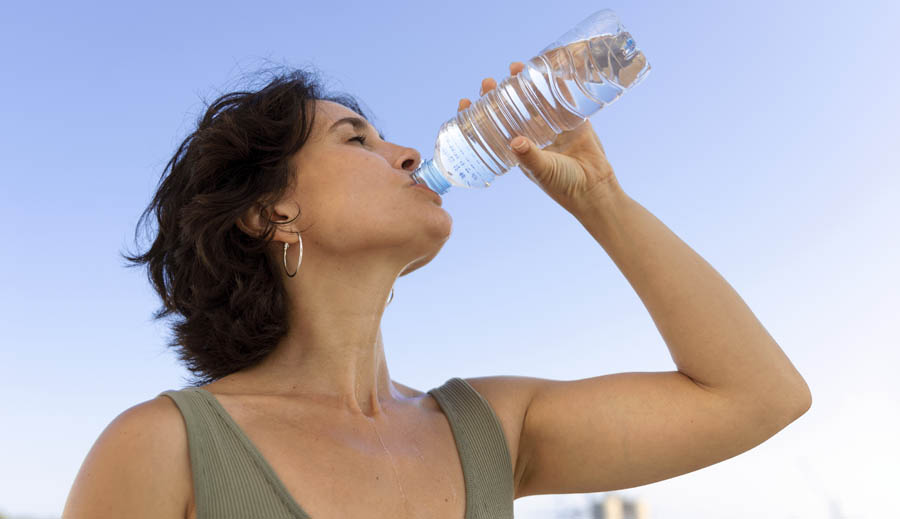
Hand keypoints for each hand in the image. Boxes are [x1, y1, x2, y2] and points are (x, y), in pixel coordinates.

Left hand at [458, 61, 623, 214]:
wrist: (595, 188)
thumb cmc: (563, 185)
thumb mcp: (542, 170)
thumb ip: (530, 156)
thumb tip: (515, 141)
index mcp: (519, 148)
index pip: (493, 128)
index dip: (479, 115)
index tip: (465, 102)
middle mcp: (533, 134)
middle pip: (511, 108)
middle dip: (498, 94)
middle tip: (488, 82)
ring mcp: (553, 125)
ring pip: (534, 99)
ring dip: (524, 83)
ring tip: (514, 68)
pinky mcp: (573, 119)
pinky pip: (563, 98)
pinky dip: (555, 83)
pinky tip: (546, 69)